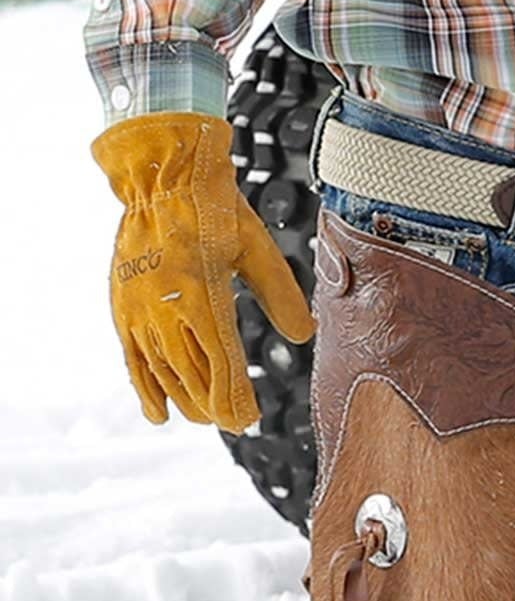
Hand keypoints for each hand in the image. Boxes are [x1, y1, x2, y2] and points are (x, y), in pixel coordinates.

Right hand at [92, 111, 314, 429]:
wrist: (162, 177)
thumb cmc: (215, 207)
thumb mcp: (255, 245)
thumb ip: (279, 292)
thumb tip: (304, 334)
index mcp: (203, 290)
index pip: (222, 360)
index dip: (234, 396)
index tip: (247, 420)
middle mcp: (167, 306)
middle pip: (192, 374)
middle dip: (213, 404)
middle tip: (232, 423)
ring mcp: (140, 309)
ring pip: (163, 371)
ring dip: (184, 399)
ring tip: (205, 419)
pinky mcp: (122, 306)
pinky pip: (133, 359)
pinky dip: (146, 389)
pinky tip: (159, 414)